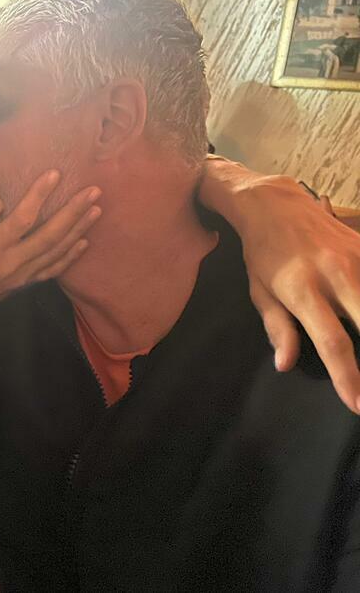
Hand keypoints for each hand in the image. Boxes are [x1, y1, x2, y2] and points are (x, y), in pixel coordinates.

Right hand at [0, 170, 101, 334]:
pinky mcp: (28, 282)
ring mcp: (23, 275)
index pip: (21, 219)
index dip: (39, 195)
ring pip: (58, 250)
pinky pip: (55, 268)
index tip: (55, 174)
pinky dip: (72, 255)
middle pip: (50, 235)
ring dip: (79, 228)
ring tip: (97, 208)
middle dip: (74, 211)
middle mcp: (12, 263)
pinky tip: (85, 240)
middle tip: (93, 190)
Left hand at [239, 176, 359, 412]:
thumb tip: (285, 364)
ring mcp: (357, 259)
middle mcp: (336, 275)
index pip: (332, 342)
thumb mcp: (259, 291)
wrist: (276, 204)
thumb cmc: (263, 255)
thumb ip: (277, 328)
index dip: (348, 377)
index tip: (359, 405)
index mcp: (303, 291)